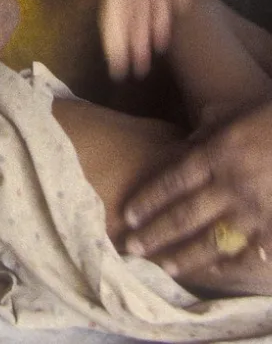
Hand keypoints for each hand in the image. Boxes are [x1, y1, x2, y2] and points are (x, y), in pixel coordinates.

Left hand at [122, 100, 271, 277]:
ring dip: (181, 255)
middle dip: (154, 233)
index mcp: (219, 151)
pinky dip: (225, 267)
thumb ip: (214, 121)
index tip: (129, 213)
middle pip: (183, 215)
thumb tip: (191, 136)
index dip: (149, 199)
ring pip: (209, 240)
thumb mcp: (243, 110)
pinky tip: (209, 273)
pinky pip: (245, 255)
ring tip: (161, 265)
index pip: (173, 180)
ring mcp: (254, 210)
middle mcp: (230, 184)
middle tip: (130, 246)